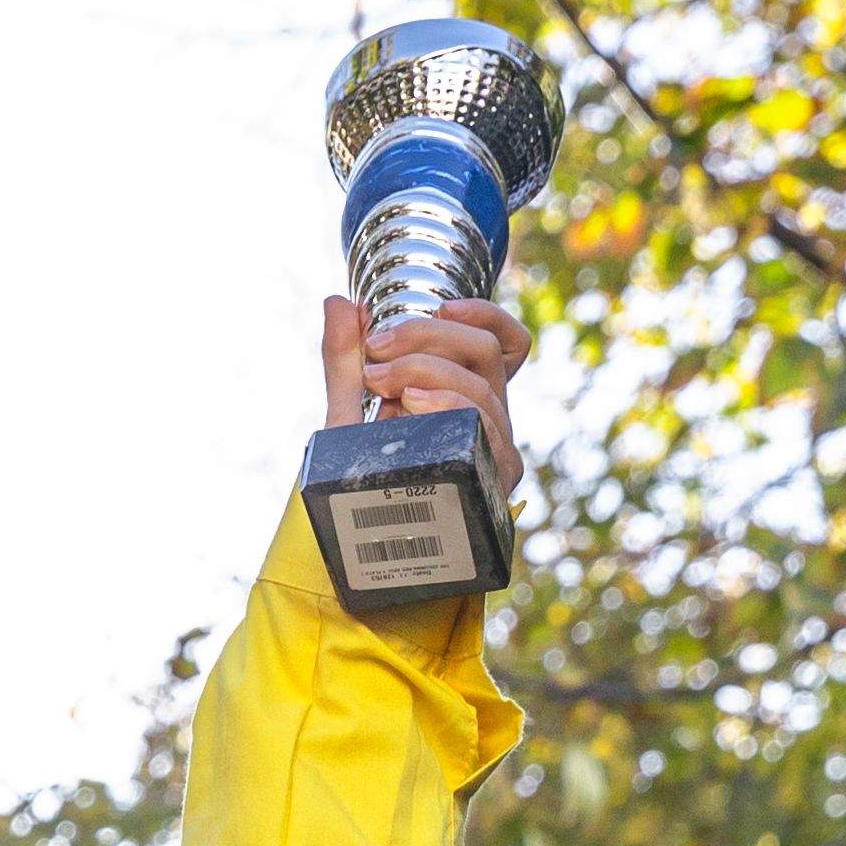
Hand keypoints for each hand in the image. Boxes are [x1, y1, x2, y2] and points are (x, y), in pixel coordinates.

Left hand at [324, 291, 532, 499]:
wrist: (364, 543)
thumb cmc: (363, 482)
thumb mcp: (349, 414)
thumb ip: (344, 360)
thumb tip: (338, 302)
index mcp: (469, 394)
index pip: (507, 344)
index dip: (486, 315)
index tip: (443, 307)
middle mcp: (490, 416)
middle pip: (485, 350)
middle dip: (426, 337)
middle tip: (375, 351)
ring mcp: (496, 447)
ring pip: (480, 384)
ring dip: (424, 370)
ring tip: (380, 382)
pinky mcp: (495, 478)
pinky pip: (483, 427)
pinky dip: (448, 405)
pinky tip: (413, 405)